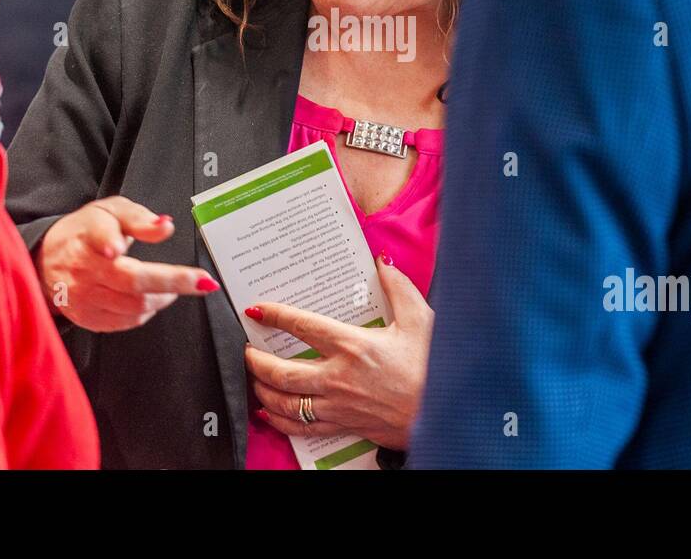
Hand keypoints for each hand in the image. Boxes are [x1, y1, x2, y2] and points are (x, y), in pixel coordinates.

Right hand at [38, 196, 218, 332]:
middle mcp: (84, 271)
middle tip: (200, 281)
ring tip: (173, 286)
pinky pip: (126, 322)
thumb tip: (165, 227)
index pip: (100, 239)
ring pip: (133, 307)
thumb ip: (139, 218)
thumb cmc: (84, 232)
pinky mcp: (87, 318)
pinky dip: (146, 312)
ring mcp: (83, 298)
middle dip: (172, 282)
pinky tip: (150, 299)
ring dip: (163, 298)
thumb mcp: (111, 212)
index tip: (115, 247)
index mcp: (89, 237)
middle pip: (131, 282)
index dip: (108, 242)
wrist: (46, 260)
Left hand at [244, 255, 432, 450]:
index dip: (275, 315)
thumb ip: (398, 288)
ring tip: (254, 379)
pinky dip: (280, 421)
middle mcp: (338, 377)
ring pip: (285, 402)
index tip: (257, 309)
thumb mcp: (420, 320)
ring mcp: (338, 405)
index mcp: (353, 345)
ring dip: (262, 390)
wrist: (444, 415)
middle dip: (256, 360)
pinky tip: (270, 413)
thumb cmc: (433, 367)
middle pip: (281, 371)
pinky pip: (302, 427)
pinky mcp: (344, 425)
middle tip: (247, 350)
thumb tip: (383, 263)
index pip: (301, 326)